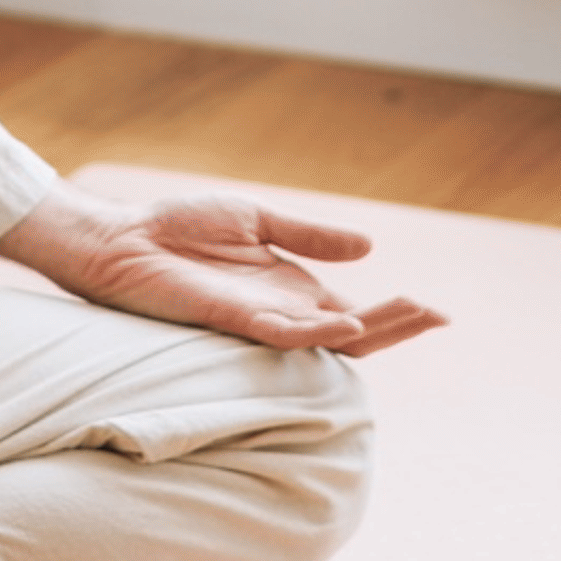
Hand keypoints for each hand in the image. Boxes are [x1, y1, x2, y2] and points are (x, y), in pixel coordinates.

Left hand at [0, 185, 446, 354]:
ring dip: (372, 329)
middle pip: (353, 335)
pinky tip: (347, 326)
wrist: (122, 240)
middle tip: (439, 316)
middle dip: (398, 325)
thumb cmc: (177, 230)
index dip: (397, 314)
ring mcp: (259, 321)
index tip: (439, 311)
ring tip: (414, 313)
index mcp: (291, 291)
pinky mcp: (231, 320)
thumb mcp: (257, 220)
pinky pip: (281, 334)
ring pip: (327, 341)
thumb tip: (369, 245)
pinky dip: (317, 333)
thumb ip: (311, 236)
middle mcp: (281, 313)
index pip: (355, 314)